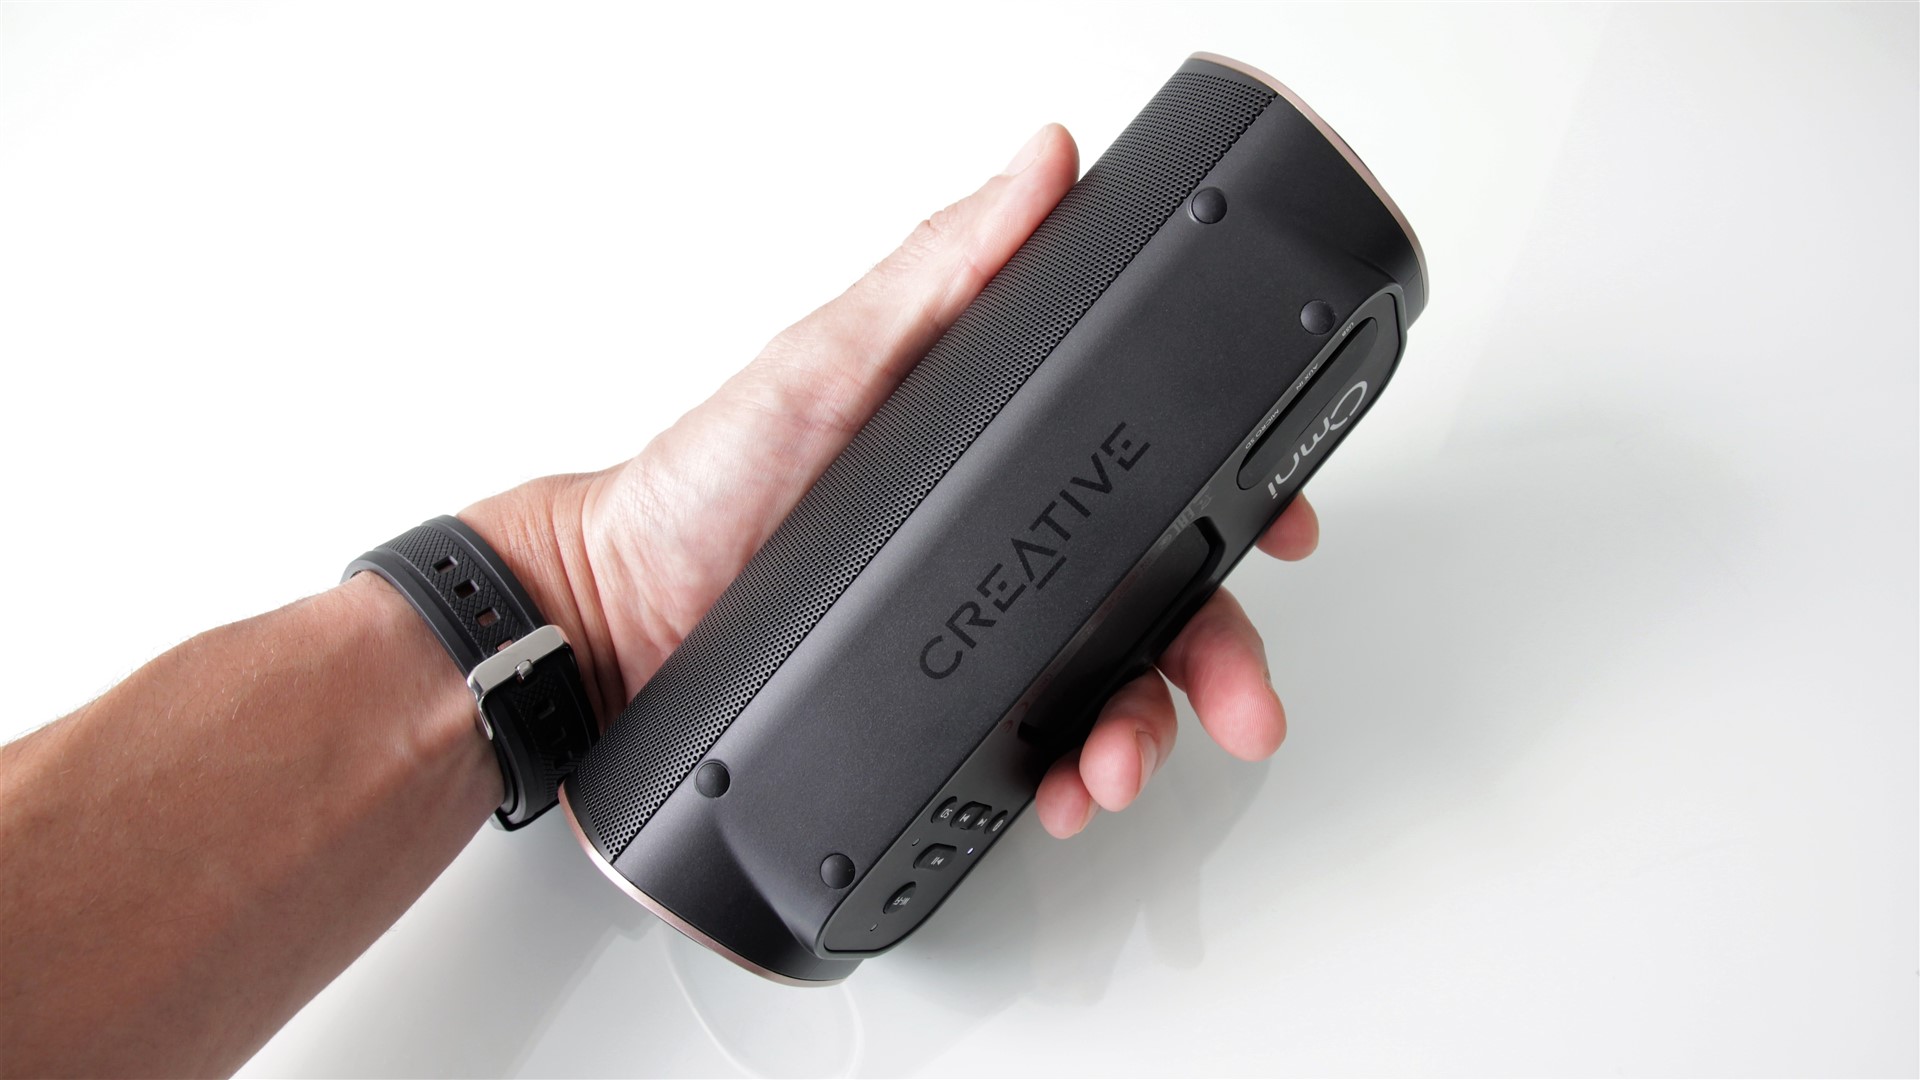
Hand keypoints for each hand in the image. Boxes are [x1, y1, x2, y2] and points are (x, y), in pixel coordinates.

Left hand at [465, 124, 1319, 837]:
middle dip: (1218, 656)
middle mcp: (1008, 547)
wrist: (620, 619)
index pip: (1153, 472)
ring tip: (1114, 763)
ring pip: (1116, 690)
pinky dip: (1070, 778)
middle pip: (1163, 601)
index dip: (1237, 498)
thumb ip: (943, 269)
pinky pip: (1039, 752)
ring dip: (1147, 731)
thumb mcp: (832, 356)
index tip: (1284, 525)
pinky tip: (1062, 790)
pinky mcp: (945, 716)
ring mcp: (980, 635)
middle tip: (1238, 699)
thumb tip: (1041, 165)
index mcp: (1005, 456)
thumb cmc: (707, 480)